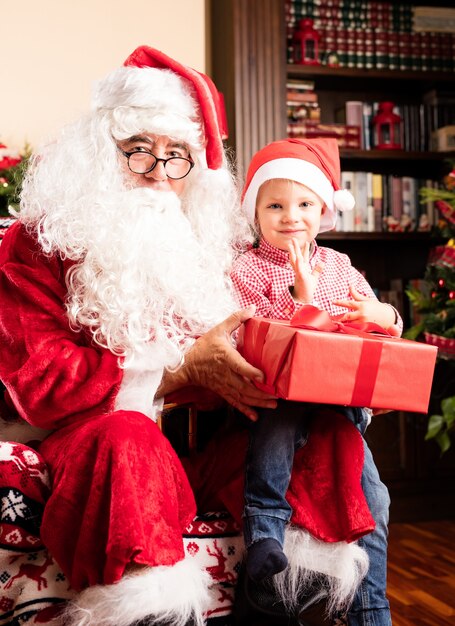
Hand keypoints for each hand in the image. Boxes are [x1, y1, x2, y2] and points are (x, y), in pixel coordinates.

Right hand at [159, 306, 277, 420]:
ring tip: (272, 405)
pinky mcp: (222, 391)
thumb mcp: (218, 330)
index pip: (239, 366)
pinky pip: (234, 403)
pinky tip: (255, 417)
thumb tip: (252, 308)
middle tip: (277, 396)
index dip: (251, 372)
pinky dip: (245, 410)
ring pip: (242, 397)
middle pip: (245, 387)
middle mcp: (226, 374)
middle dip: (261, 393)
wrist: (186, 366)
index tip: (263, 376)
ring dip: (258, 403)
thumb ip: (236, 319)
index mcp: (226, 358)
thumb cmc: (203, 348)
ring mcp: (224, 385)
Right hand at [288, 239, 323, 302]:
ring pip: (295, 261)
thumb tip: (322, 262)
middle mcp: (300, 269)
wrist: (304, 298)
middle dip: (295, 247)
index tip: (307, 241)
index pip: (304, 257)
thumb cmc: (308, 288)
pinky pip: (299, 269)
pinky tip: (298, 257)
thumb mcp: (314, 277)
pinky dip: (298, 263)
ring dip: (293, 253)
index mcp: (304, 268)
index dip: (305, 249)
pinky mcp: (301, 277)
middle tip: (292, 238)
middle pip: (297, 256)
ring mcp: (299, 272)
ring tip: (291, 245)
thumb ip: (317, 270)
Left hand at [333, 286, 395, 329]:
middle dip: (340, 318)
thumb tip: (350, 285)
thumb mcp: (367, 300)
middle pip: (347, 316)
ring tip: (338, 324)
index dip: (340, 302)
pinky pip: (355, 328)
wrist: (388, 316)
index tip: (333, 301)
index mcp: (362, 305)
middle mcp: (362, 313)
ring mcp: (364, 321)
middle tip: (333, 319)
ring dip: (345, 324)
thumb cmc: (376, 307)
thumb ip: (356, 295)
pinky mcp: (366, 328)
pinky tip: (346, 329)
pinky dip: (351, 328)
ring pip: (350, 323)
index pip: (348, 303)